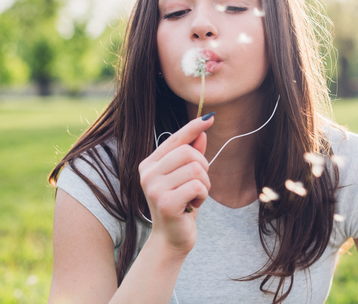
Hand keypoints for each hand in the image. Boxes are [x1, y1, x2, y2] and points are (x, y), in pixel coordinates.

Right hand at [138, 115, 213, 254]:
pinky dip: (203, 195)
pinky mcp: (165, 202)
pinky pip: (197, 186)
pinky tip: (193, 205)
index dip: (193, 127)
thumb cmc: (180, 205)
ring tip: (196, 196)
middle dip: (204, 167)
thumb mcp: (186, 177)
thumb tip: (202, 130)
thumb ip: (191, 154)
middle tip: (199, 185)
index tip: (210, 117)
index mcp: (150, 164)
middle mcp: (148, 173)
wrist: (171, 239)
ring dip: (205, 184)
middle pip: (188, 152)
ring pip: (196, 169)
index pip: (175, 139)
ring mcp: (154, 188)